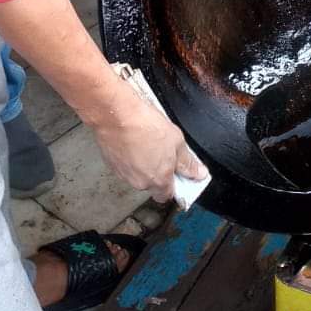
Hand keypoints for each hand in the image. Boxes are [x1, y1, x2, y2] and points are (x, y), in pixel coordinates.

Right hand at [92, 80, 207, 202]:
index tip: (176, 171)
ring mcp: (124, 175)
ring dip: (143, 163)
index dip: (173, 184)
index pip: (167, 195)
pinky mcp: (112, 165)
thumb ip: (188, 162)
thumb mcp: (177, 141)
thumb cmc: (145, 125)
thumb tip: (199, 173)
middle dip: (157, 171)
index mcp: (159, 180)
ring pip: (138, 174)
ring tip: (147, 142)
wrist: (117, 115)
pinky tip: (134, 140)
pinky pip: (125, 165)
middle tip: (162, 150)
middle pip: (152, 184)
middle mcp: (140, 182)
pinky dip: (129, 157)